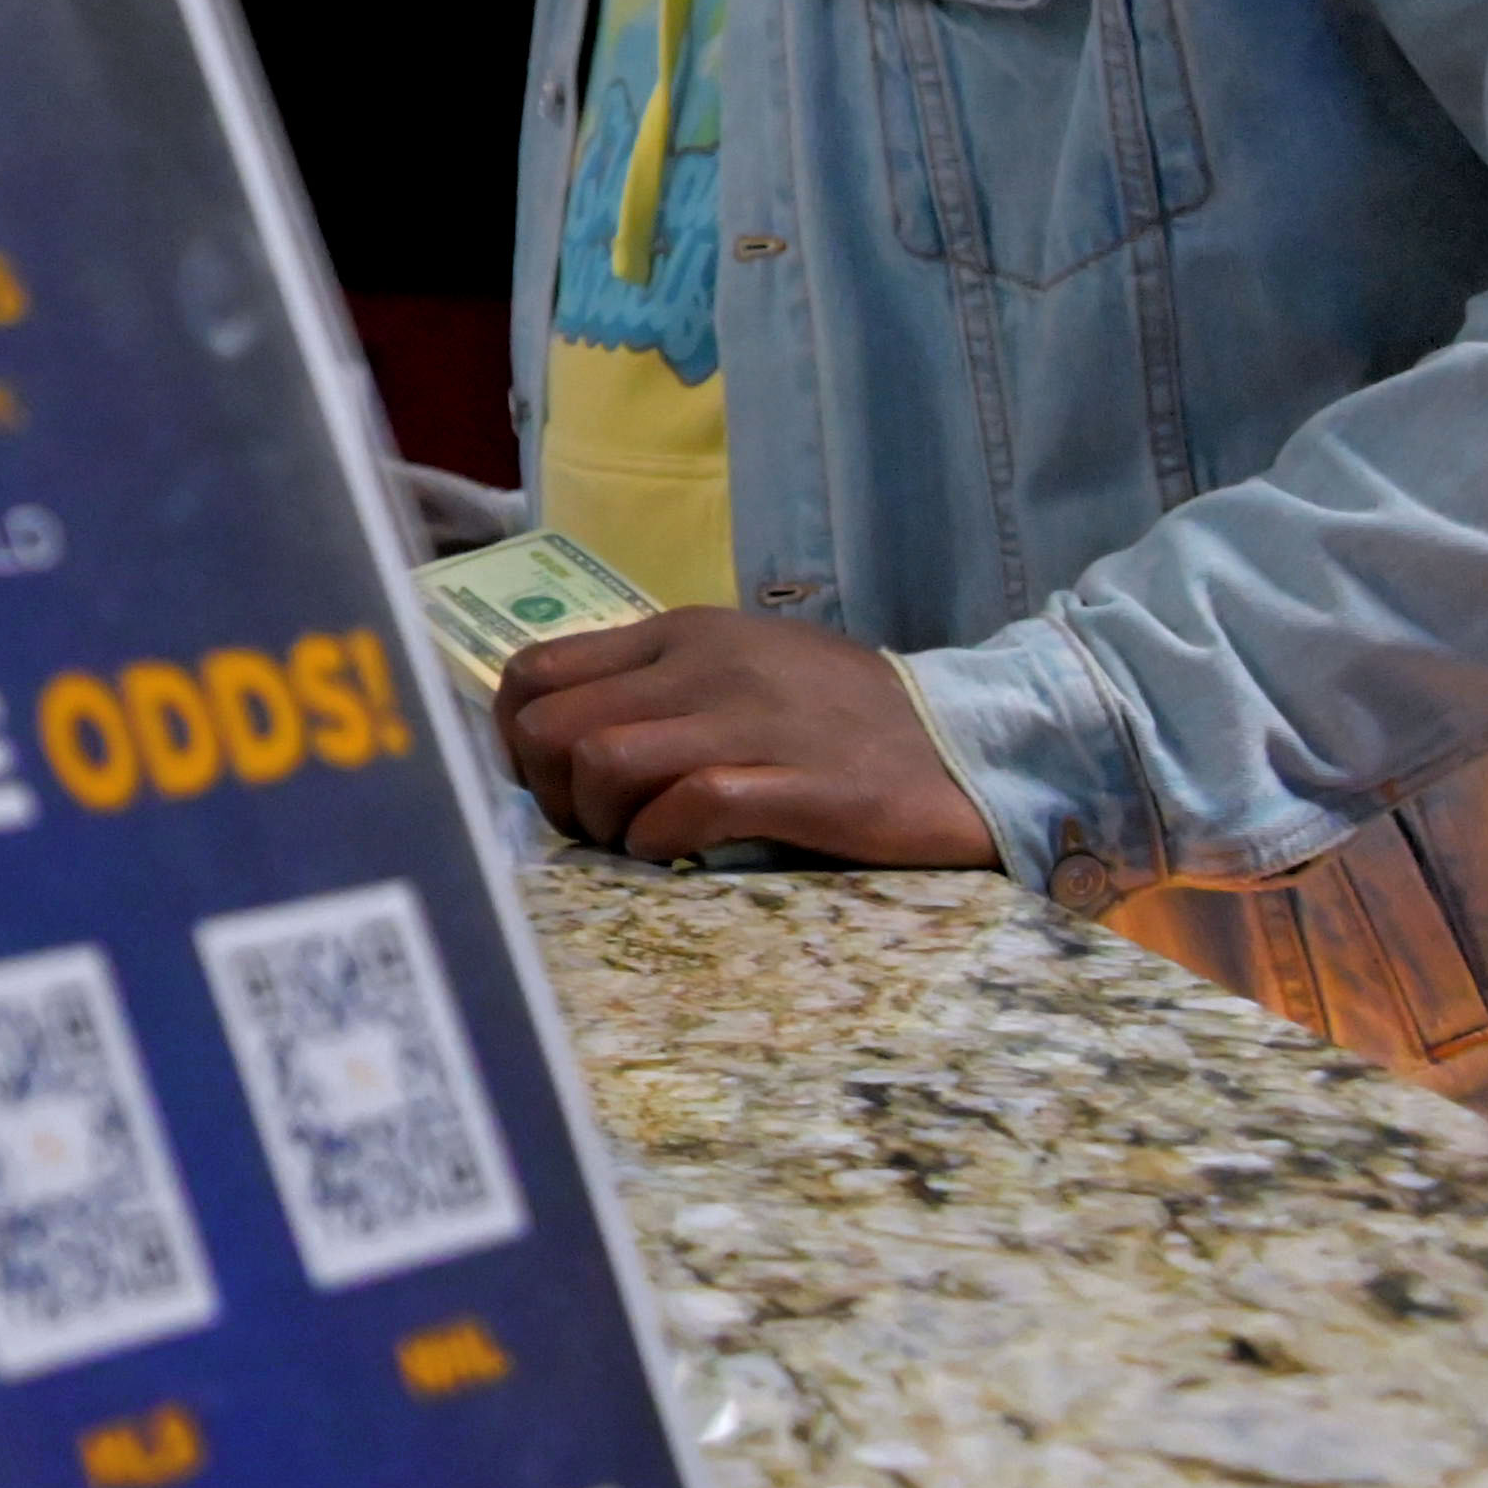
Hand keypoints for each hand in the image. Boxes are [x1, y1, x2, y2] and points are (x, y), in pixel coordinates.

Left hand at [495, 607, 999, 866]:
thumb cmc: (840, 717)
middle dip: (547, 793)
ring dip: (598, 824)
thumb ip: (653, 686)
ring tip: (635, 842)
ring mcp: (754, 722)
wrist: (972, 740)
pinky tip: (679, 854)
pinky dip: (661, 842)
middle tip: (591, 827)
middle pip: (551, 727)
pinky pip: (688, 808)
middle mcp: (706, 666)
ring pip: (604, 763)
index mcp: (681, 634)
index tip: (547, 782)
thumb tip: (557, 739)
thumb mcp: (736, 671)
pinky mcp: (803, 784)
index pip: (534, 670)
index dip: (515, 739)